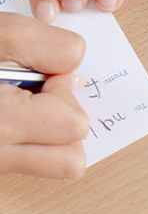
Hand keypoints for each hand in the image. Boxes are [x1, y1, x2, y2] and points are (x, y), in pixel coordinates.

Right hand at [0, 12, 88, 177]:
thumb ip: (45, 46)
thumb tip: (74, 69)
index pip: (72, 125)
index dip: (64, 92)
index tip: (41, 75)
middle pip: (71, 158)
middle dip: (63, 118)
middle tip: (32, 92)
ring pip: (52, 167)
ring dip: (50, 134)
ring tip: (19, 104)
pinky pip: (24, 163)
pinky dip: (26, 140)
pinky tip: (4, 113)